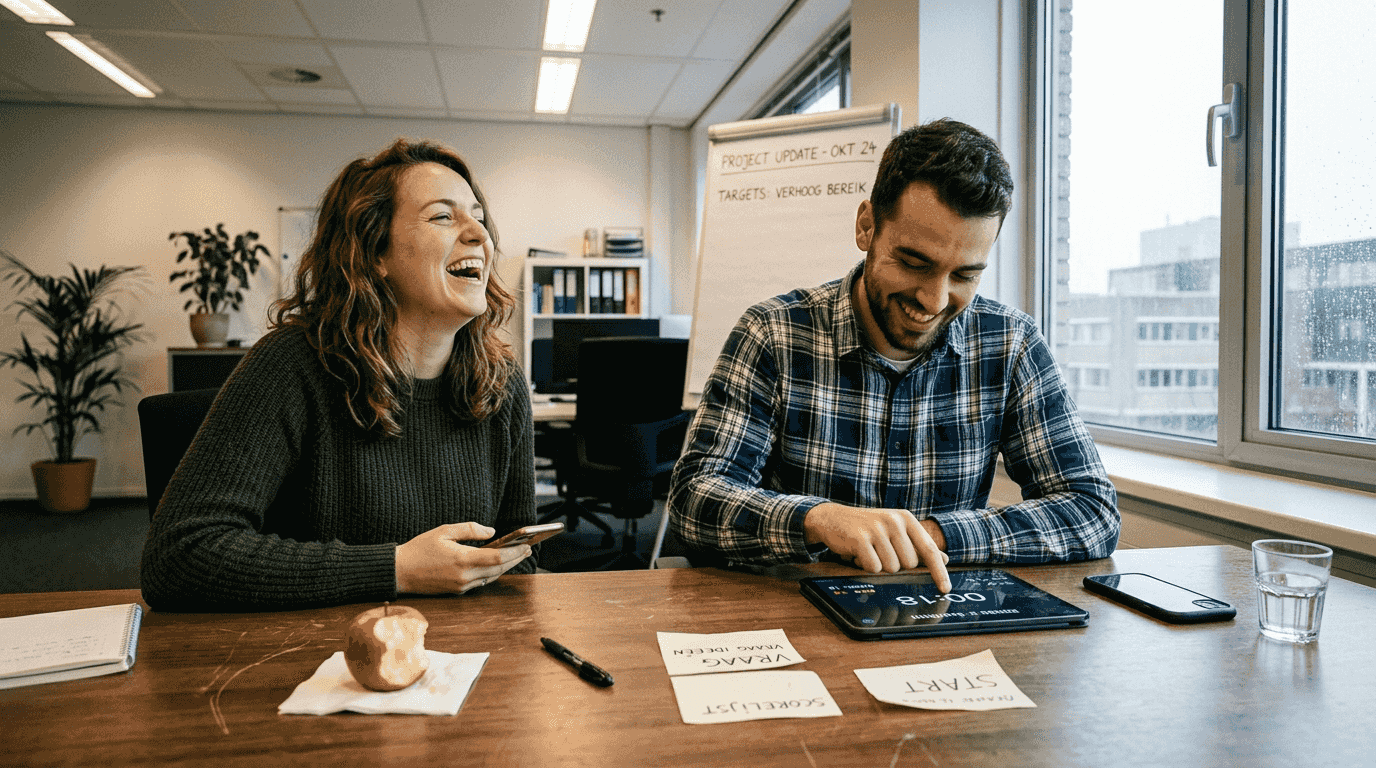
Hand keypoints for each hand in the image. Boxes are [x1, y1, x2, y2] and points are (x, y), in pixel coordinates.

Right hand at [395, 522, 531, 594]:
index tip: (526, 545)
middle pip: (498, 569)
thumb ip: (470, 530)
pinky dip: (490, 572)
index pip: (497, 557)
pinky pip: (480, 582)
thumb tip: (491, 532)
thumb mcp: (444, 531)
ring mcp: (461, 586)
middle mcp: (464, 576)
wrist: (400, 572)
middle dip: (514, 559)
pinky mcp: (457, 591)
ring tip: (515, 555)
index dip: (514, 552)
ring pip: (490, 577)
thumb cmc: (420, 549)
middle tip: (527, 549)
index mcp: (462, 559)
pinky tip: (496, 563)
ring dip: (504, 566)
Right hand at [802, 503, 951, 591]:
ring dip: (879, 565)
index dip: (939, 571)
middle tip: (881, 552)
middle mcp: (894, 521)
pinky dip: (865, 566)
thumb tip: (944, 559)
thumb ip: (918, 545)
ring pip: (891, 568)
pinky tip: (858, 553)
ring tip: (869, 551)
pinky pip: (873, 568)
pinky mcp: (860, 539)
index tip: (945, 588)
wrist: (833, 518)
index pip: (928, 549)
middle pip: (909, 564)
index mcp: (906, 518)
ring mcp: (876, 529)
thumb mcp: (895, 531)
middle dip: (895, 564)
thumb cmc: (867, 528)